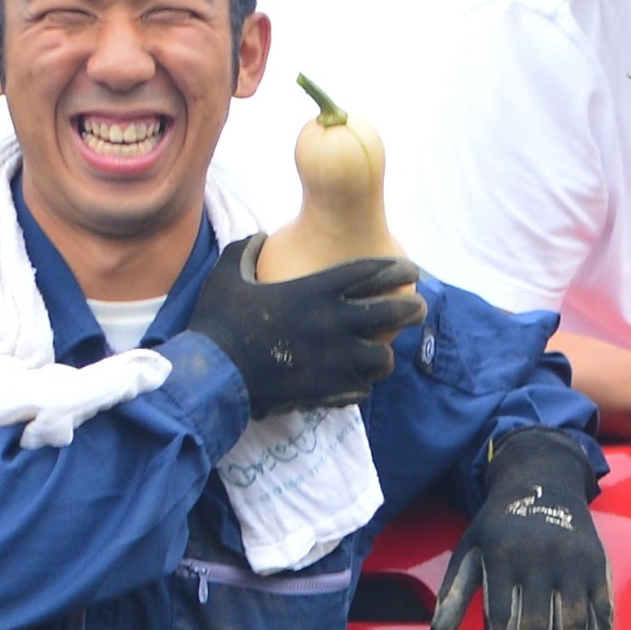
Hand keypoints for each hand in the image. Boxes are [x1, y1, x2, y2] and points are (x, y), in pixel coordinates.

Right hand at [181, 247, 422, 418]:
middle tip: (417, 308)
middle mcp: (335, 323)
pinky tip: (354, 381)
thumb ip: (248, 249)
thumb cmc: (218, 322)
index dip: (398, 270)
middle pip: (393, 313)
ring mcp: (336, 360)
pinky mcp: (329, 391)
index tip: (412, 270)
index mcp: (316, 290)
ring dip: (384, 354)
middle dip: (413, 309)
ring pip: (384, 359)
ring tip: (381, 353)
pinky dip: (360, 384)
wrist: (213, 375)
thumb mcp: (229, 273)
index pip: (373, 273)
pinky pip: (362, 389)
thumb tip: (261, 238)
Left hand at [428, 426, 614, 629]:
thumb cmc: (501, 524)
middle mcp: (541, 560)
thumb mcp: (469, 549)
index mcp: (504, 557)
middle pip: (538, 627)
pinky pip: (603, 611)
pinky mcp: (599, 566)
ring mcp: (574, 563)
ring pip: (572, 624)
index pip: (502, 618)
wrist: (543, 480)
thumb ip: (454, 592)